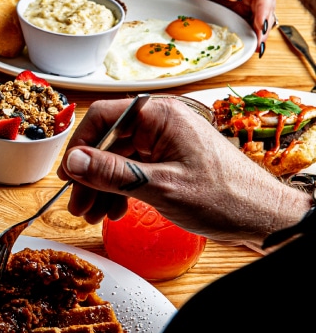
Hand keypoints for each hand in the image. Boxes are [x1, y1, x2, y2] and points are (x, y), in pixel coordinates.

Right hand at [56, 97, 307, 243]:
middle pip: (107, 142)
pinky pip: (134, 170)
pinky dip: (120, 190)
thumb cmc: (225, 197)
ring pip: (118, 160)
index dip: (80, 146)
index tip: (70, 175)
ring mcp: (166, 143)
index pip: (103, 117)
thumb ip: (113, 173)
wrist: (263, 217)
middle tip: (78, 204)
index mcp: (161, 116)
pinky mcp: (170, 161)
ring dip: (102, 187)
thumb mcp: (161, 187)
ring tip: (93, 214)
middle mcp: (161, 124)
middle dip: (90, 176)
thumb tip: (75, 162)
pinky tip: (114, 210)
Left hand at [185, 0, 274, 48]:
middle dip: (264, 25)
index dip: (264, 8)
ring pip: (261, 18)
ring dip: (260, 33)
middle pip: (266, 8)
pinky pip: (249, 23)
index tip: (260, 23)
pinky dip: (250, 33)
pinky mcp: (242, 10)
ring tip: (257, 48)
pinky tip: (250, 45)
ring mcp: (251, 0)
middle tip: (259, 43)